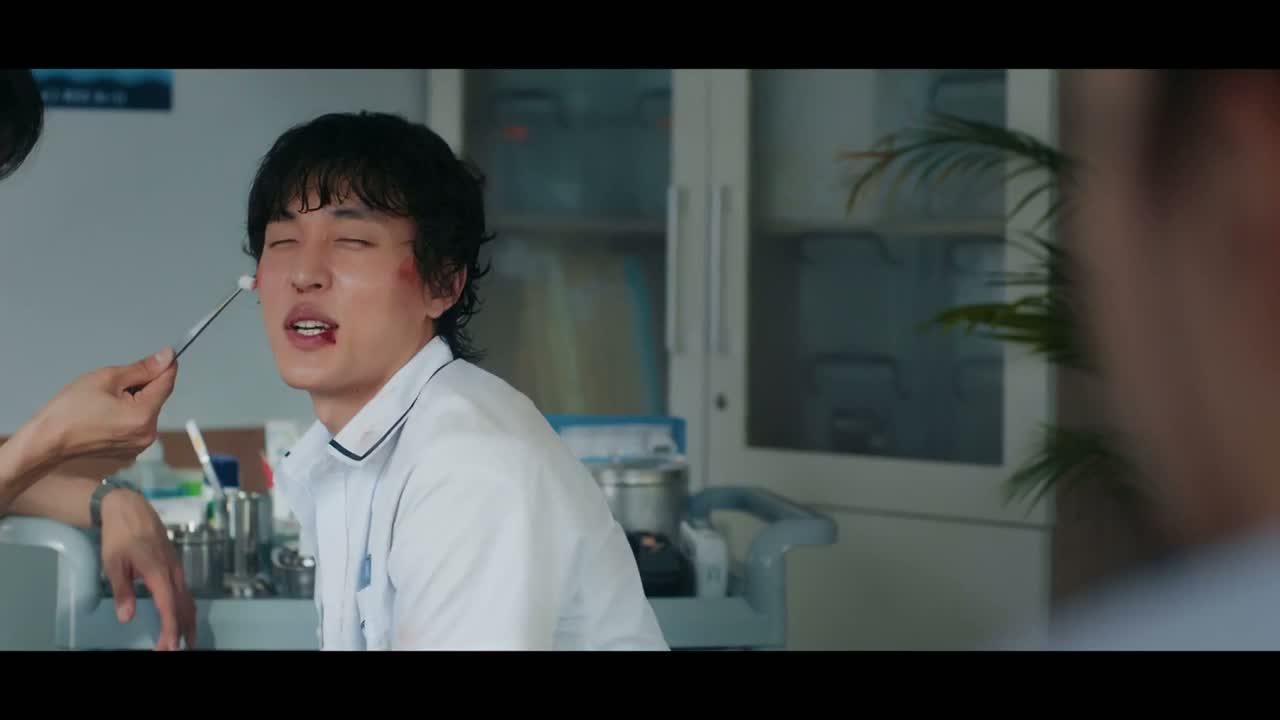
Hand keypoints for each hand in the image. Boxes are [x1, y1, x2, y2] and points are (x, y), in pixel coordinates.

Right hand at [34, 347, 177, 464]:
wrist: (48, 440)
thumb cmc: (70, 409)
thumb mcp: (107, 378)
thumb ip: (142, 368)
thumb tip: (166, 357)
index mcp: (143, 416)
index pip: (166, 384)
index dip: (166, 366)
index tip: (166, 354)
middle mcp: (147, 434)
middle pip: (157, 397)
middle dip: (143, 385)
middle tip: (115, 384)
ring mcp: (139, 445)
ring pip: (147, 410)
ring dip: (135, 400)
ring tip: (105, 401)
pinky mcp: (130, 450)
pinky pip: (138, 423)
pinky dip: (128, 414)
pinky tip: (106, 414)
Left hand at [99, 488, 196, 650]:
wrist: (130, 507)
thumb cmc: (119, 535)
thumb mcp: (113, 563)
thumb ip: (122, 591)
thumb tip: (127, 617)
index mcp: (158, 571)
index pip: (169, 605)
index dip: (171, 628)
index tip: (169, 646)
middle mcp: (173, 570)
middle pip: (185, 604)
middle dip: (184, 629)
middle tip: (181, 649)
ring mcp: (176, 566)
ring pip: (188, 597)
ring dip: (188, 619)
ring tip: (187, 638)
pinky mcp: (174, 564)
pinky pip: (185, 589)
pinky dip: (185, 607)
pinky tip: (181, 614)